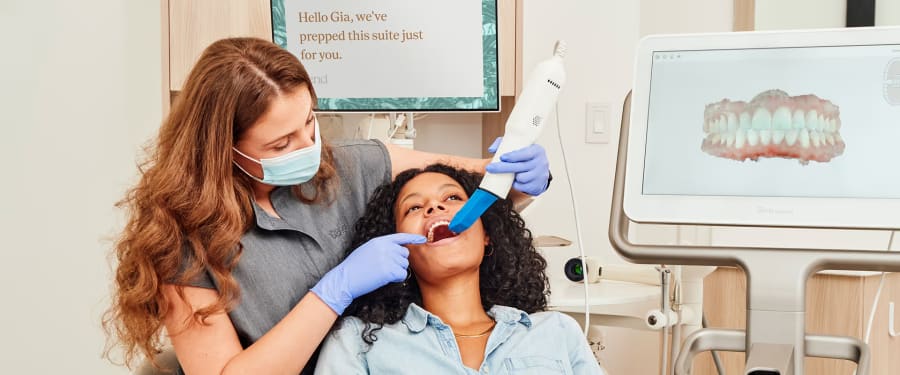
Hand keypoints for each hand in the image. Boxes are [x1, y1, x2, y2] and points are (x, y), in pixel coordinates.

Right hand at [310, 233, 425, 314]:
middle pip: (405, 254)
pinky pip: (402, 274)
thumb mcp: (367, 250)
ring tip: (382, 273)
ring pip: (404, 265)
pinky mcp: (389, 270)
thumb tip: (397, 251)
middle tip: (386, 268)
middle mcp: (386, 247)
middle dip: (399, 262)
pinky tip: (385, 279)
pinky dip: (397, 278)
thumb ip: (382, 248)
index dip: (413, 239)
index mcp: (380, 241)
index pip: (400, 237)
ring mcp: (388, 258)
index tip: (423, 240)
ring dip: (397, 271)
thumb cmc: (354, 267)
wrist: (345, 278)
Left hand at [485, 137, 550, 195]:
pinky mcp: (537, 186)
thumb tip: (492, 149)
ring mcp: (539, 175)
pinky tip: (514, 180)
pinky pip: (521, 187)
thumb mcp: (521, 147)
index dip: (513, 156)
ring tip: (509, 173)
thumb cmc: (527, 157)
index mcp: (537, 150)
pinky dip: (516, 184)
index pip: (525, 154)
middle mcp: (541, 163)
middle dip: (503, 168)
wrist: (540, 171)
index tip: (502, 157)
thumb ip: (505, 144)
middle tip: (490, 168)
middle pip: (520, 167)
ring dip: (512, 177)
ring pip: (521, 178)